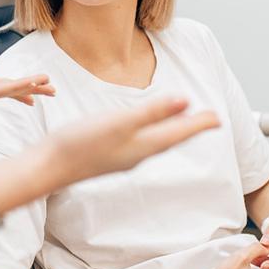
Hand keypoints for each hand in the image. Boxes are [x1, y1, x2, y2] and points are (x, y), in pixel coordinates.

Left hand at [0, 44, 55, 104]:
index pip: (0, 83)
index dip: (19, 85)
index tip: (36, 88)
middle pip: (10, 89)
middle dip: (32, 89)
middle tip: (53, 91)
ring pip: (8, 91)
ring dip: (29, 87)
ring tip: (50, 86)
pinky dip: (15, 88)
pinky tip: (30, 85)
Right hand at [50, 98, 219, 187]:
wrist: (49, 167)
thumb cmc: (81, 143)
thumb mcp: (120, 122)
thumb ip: (153, 112)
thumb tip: (186, 101)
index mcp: (145, 145)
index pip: (180, 132)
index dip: (200, 124)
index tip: (219, 118)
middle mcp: (138, 154)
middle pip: (172, 138)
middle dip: (191, 128)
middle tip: (209, 120)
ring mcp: (123, 157)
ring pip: (157, 142)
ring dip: (173, 131)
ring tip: (182, 123)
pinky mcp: (109, 155)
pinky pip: (141, 143)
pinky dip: (153, 134)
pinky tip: (145, 131)